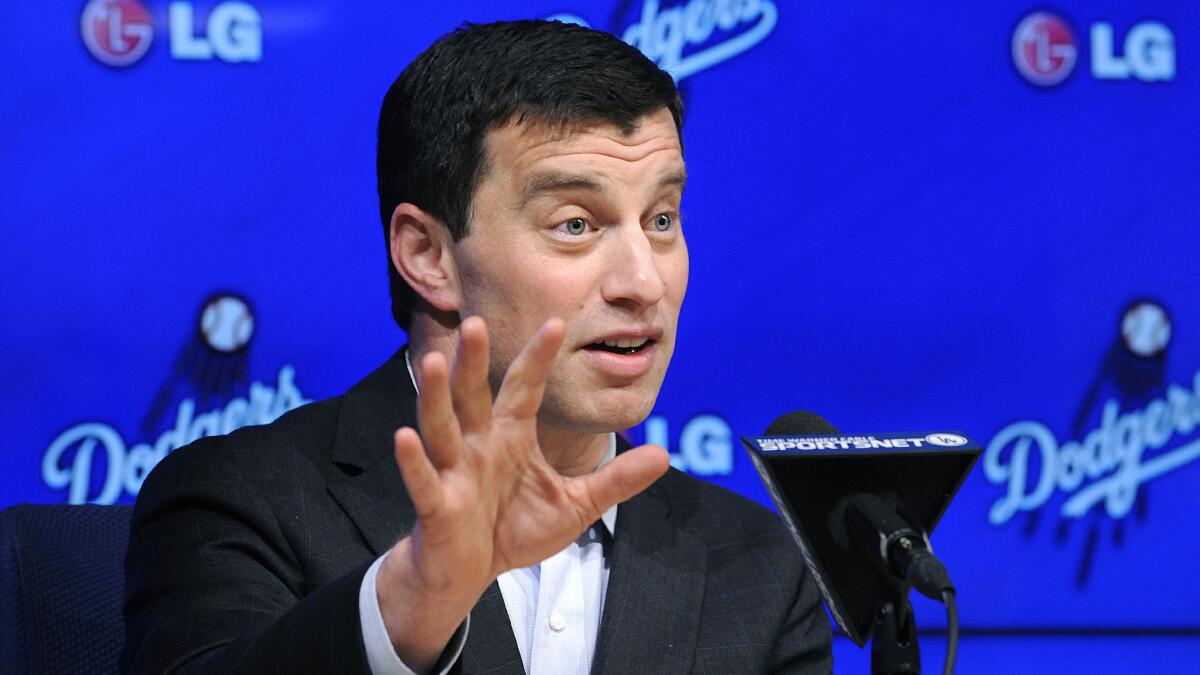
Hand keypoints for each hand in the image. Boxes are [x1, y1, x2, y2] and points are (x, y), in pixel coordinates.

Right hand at [377, 316, 669, 670]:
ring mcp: (454, 471)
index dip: (539, 357)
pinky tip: (403, 436)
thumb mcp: (576, 505)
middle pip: (474, 394)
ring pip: (442, 426)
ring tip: (433, 360)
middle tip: (477, 323)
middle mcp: (479, 444)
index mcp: (511, 436)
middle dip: (474, 361)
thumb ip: (616, 480)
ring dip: (436, 395)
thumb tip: (664, 455)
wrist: (469, 572)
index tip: (557, 322)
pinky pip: (424, 478)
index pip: (526, 388)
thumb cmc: (513, 530)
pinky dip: (412, 460)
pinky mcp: (437, 504)